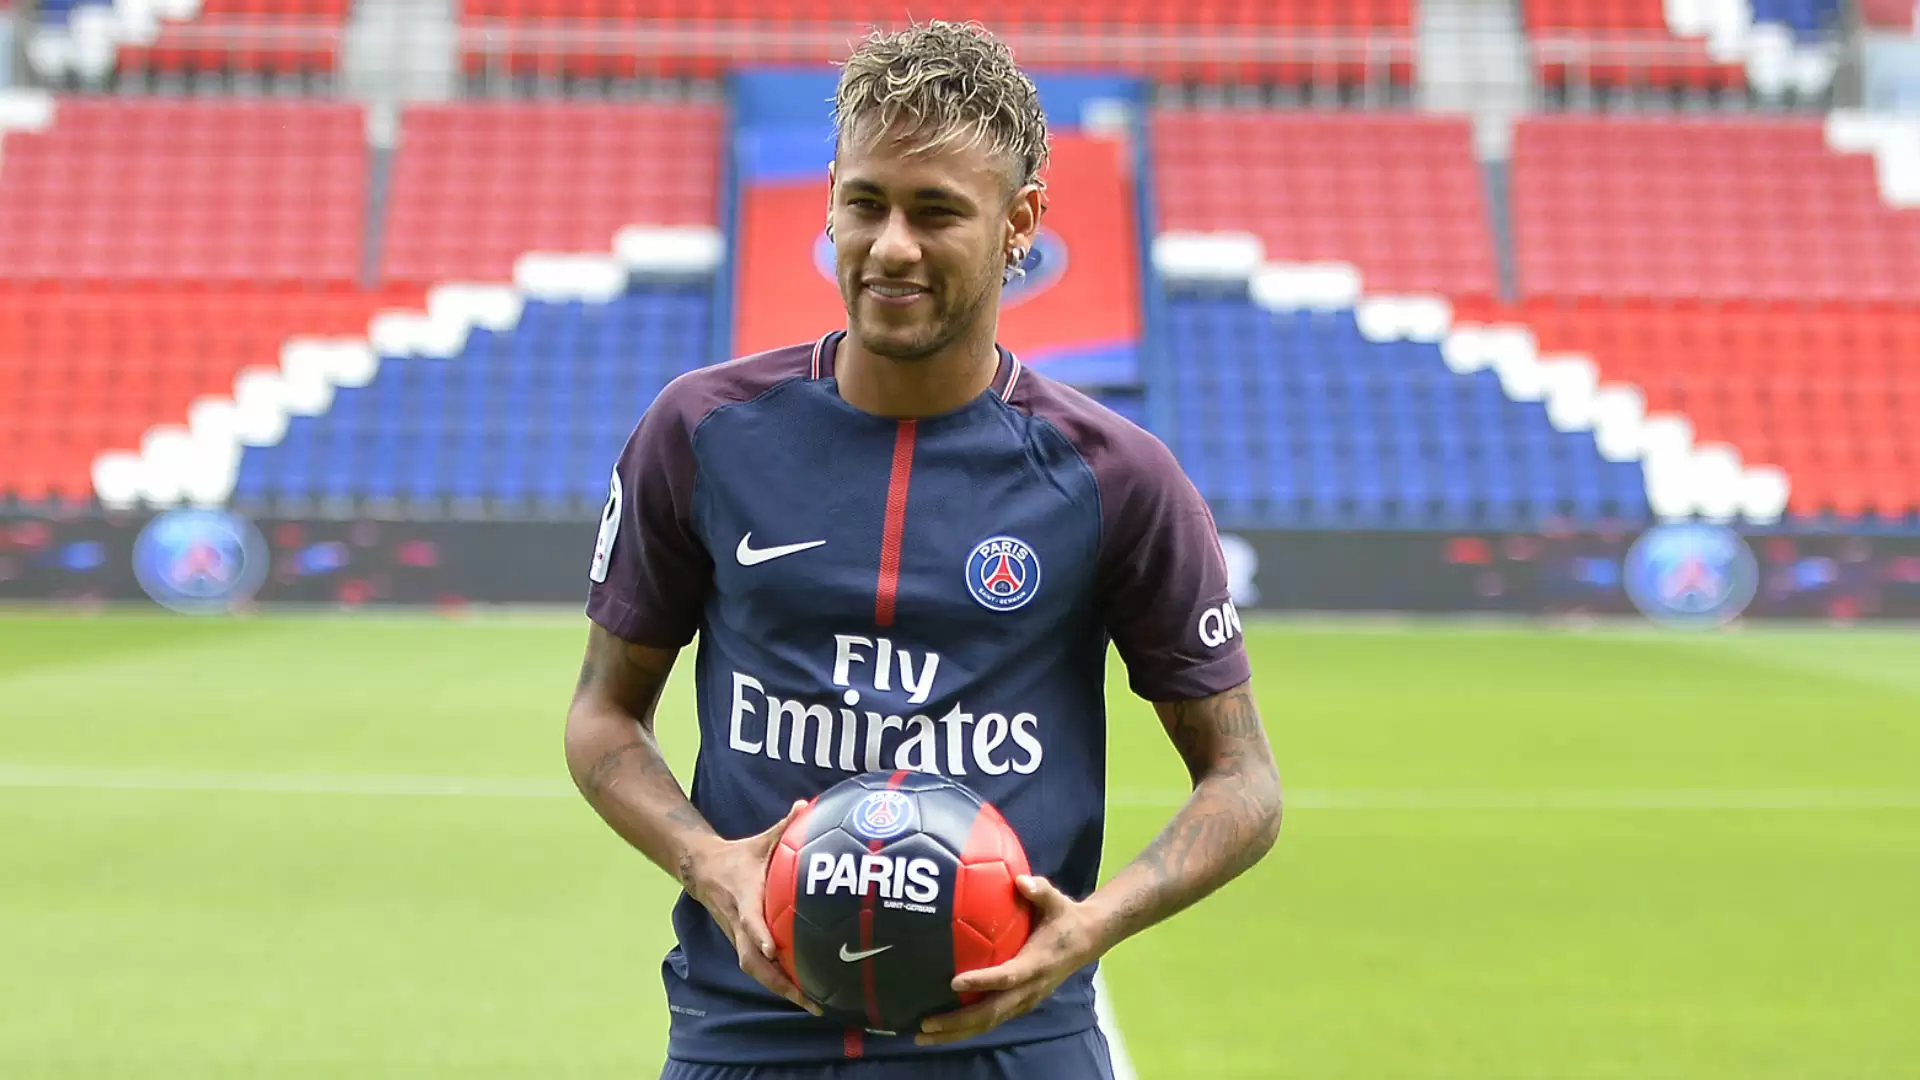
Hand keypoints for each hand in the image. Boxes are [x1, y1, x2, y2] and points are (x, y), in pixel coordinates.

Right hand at [683, 799, 822, 1016]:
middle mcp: (738, 924)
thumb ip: (784, 826)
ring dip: (782, 989)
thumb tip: (805, 805)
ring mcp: (738, 937)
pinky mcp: (741, 944)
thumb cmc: (739, 856)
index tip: (775, 950)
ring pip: (756, 971)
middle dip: (779, 981)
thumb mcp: (760, 840)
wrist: (703, 871)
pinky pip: (759, 970)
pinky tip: (804, 994)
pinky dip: (779, 984)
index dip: (760, 936)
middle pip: (753, 961)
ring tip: (813, 1005)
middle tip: (809, 998)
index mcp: (744, 898)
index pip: (750, 921)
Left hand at [916, 875, 1101, 1045]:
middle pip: (990, 1013)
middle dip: (957, 1022)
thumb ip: (1040, 890)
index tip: (954, 981)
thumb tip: (1021, 880)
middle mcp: (1029, 990)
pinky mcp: (1018, 1005)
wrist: (1087, 941)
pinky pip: (989, 1021)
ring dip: (955, 1032)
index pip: (1007, 977)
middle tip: (924, 1025)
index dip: (982, 981)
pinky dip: (964, 1028)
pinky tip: (939, 1029)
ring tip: (922, 1035)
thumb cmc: (1065, 918)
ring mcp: (1024, 1001)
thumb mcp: (1057, 900)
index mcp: (1036, 965)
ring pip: (987, 1023)